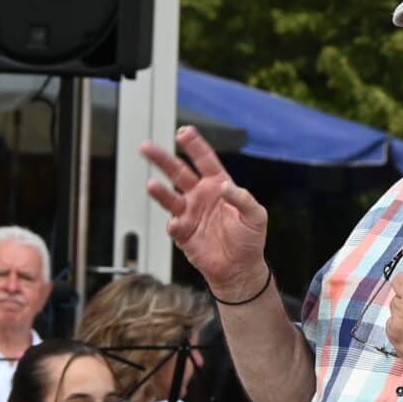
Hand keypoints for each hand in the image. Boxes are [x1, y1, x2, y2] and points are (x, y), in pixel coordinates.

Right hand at [141, 127, 271, 298]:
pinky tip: (175, 223)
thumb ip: (243, 199)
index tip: (183, 132)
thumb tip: (224, 186)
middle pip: (178, 173)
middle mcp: (200, 196)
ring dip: (159, 191)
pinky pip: (174, 226)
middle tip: (147, 147)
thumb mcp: (256, 216)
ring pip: (169, 197)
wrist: (240, 269)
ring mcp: (190, 214)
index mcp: (218, 185)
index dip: (194, 146)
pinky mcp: (184, 234)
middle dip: (163, 159)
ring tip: (151, 184)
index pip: (204, 160)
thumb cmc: (250, 240)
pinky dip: (173, 224)